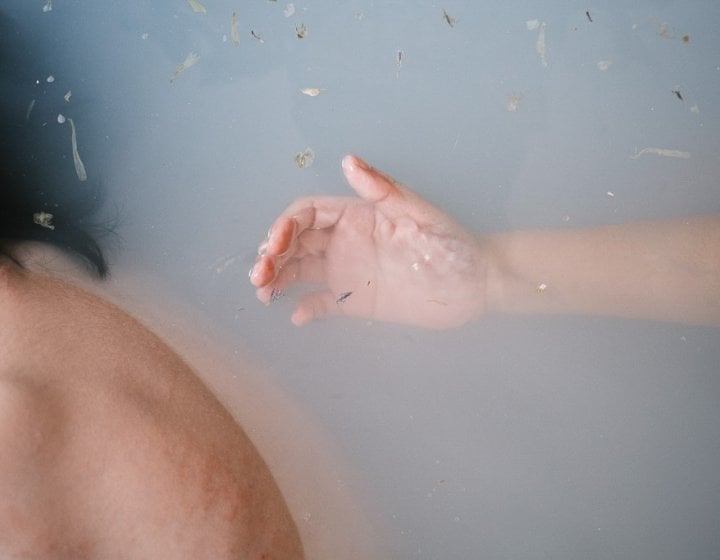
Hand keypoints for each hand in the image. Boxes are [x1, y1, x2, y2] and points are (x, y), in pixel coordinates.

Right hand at [250, 155, 488, 327]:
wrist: (475, 285)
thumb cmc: (452, 245)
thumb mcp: (420, 214)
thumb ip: (384, 190)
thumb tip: (348, 160)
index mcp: (357, 216)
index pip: (309, 214)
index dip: (286, 225)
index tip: (275, 245)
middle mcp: (346, 242)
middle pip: (297, 243)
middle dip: (273, 253)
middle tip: (260, 274)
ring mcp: (349, 272)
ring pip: (301, 270)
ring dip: (278, 277)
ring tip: (264, 293)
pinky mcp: (357, 301)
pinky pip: (322, 303)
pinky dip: (305, 308)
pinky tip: (295, 315)